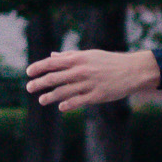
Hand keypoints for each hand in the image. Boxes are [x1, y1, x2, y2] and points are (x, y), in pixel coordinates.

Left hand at [25, 47, 160, 111]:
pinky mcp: (97, 95)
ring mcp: (89, 83)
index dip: (38, 67)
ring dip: (50, 96)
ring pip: (64, 91)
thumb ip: (69, 56)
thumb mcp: (89, 55)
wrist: (133, 71)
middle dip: (39, 83)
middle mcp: (81, 70)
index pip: (52, 62)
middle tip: (28, 88)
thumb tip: (52, 56)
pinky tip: (61, 107)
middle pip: (54, 77)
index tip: (28, 72)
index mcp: (78, 58)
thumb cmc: (109, 61)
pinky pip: (79, 101)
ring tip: (41, 100)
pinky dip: (68, 104)